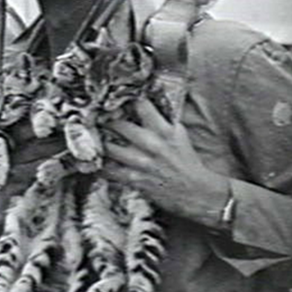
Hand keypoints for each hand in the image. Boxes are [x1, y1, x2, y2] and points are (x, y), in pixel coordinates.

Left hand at [102, 99, 229, 228]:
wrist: (198, 192)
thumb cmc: (187, 162)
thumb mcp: (179, 135)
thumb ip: (162, 121)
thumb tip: (144, 106)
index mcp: (164, 130)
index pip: (141, 106)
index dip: (125, 99)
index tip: (114, 98)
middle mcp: (152, 144)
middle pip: (118, 124)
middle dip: (105, 120)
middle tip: (96, 119)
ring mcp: (141, 163)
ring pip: (109, 147)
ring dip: (99, 143)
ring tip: (93, 138)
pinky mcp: (134, 179)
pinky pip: (109, 171)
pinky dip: (100, 165)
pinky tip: (95, 161)